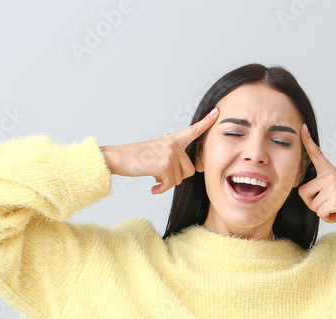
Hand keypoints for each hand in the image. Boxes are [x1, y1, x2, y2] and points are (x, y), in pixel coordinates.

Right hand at [100, 108, 219, 194]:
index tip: (217, 112)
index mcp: (173, 140)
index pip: (193, 130)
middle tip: (162, 176)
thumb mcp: (154, 147)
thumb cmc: (136, 156)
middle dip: (177, 177)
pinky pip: (170, 184)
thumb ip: (167, 147)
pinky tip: (154, 188)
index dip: (206, 122)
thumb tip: (171, 141)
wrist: (118, 158)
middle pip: (189, 170)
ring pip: (180, 179)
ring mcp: (169, 153)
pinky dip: (161, 189)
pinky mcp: (164, 164)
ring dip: (167, 183)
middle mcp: (173, 144)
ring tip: (155, 178)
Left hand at [297, 123, 335, 225]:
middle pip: (303, 192)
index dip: (307, 140)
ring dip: (323, 212)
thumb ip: (323, 186)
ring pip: (312, 206)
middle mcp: (329, 175)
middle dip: (312, 203)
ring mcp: (332, 186)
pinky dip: (328, 218)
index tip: (302, 127)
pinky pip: (320, 213)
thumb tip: (306, 195)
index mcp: (330, 170)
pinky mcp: (335, 199)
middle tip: (327, 205)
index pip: (316, 153)